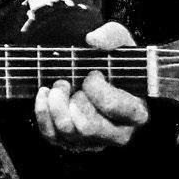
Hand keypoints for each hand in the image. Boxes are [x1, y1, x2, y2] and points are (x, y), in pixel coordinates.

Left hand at [35, 21, 149, 150]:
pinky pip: (51, 135)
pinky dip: (42, 111)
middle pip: (87, 127)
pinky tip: (45, 93)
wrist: (94, 72)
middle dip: (72, 99)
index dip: (96, 87)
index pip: (112, 107)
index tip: (92, 73)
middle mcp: (118, 134)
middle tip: (69, 80)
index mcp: (136, 113)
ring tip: (59, 85)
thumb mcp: (118, 41)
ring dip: (56, 103)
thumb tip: (93, 41)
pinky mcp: (71, 142)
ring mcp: (93, 141)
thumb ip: (111, 36)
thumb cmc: (111, 60)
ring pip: (68, 131)